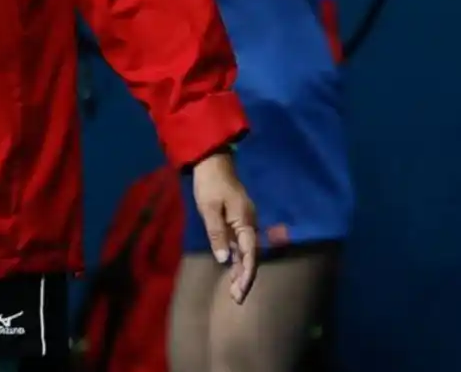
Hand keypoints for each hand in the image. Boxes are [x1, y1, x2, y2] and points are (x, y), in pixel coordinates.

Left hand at [191, 151, 257, 303]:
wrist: (211, 161)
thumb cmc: (209, 183)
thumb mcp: (209, 209)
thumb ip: (217, 234)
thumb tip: (225, 259)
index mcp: (245, 221)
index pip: (250, 253)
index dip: (247, 274)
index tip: (242, 291)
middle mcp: (248, 223)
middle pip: (250, 255)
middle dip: (245, 278)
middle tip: (237, 299)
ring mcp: (243, 221)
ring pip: (245, 251)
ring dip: (241, 270)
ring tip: (235, 291)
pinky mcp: (236, 219)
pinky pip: (240, 243)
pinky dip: (237, 258)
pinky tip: (232, 270)